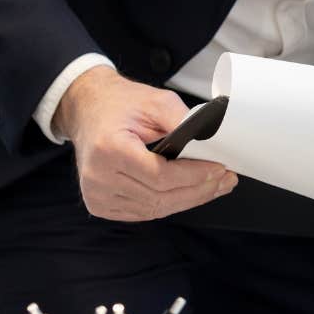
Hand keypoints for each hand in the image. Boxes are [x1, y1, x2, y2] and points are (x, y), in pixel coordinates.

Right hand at [54, 65, 237, 221]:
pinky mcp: (101, 204)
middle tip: (224, 181)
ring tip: (213, 188)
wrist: (89, 110)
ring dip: (187, 200)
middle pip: (159, 197)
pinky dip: (168, 205)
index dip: (194, 176)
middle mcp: (98, 177)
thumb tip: (211, 140)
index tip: (219, 169)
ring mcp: (97, 194)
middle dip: (198, 191)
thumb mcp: (155, 101)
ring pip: (153, 209)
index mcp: (109, 149)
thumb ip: (182, 120)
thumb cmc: (119, 104)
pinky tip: (188, 194)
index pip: (160, 176)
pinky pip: (142, 212)